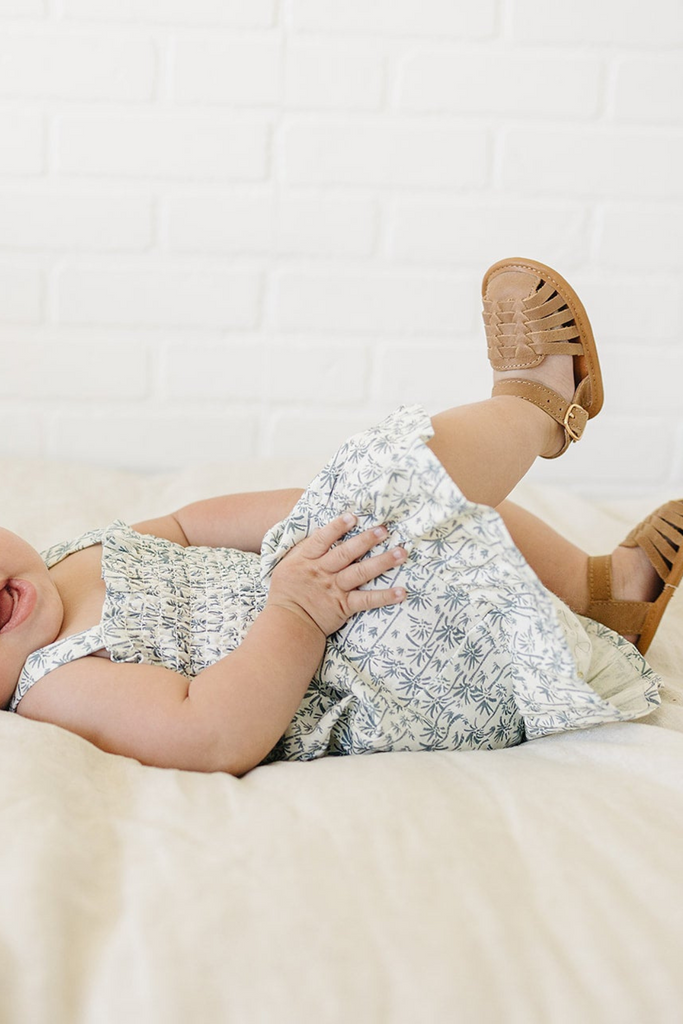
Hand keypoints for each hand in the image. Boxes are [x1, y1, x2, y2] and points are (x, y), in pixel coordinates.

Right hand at [267, 513, 406, 636]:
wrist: (288, 624)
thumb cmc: (286, 592)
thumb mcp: (288, 565)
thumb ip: (304, 549)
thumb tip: (320, 530)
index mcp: (307, 560)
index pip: (322, 540)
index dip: (337, 527)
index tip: (353, 517)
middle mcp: (322, 572)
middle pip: (346, 553)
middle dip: (366, 540)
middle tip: (384, 530)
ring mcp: (335, 589)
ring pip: (361, 572)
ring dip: (382, 562)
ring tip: (401, 553)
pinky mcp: (344, 606)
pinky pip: (367, 600)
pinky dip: (385, 597)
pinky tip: (401, 592)